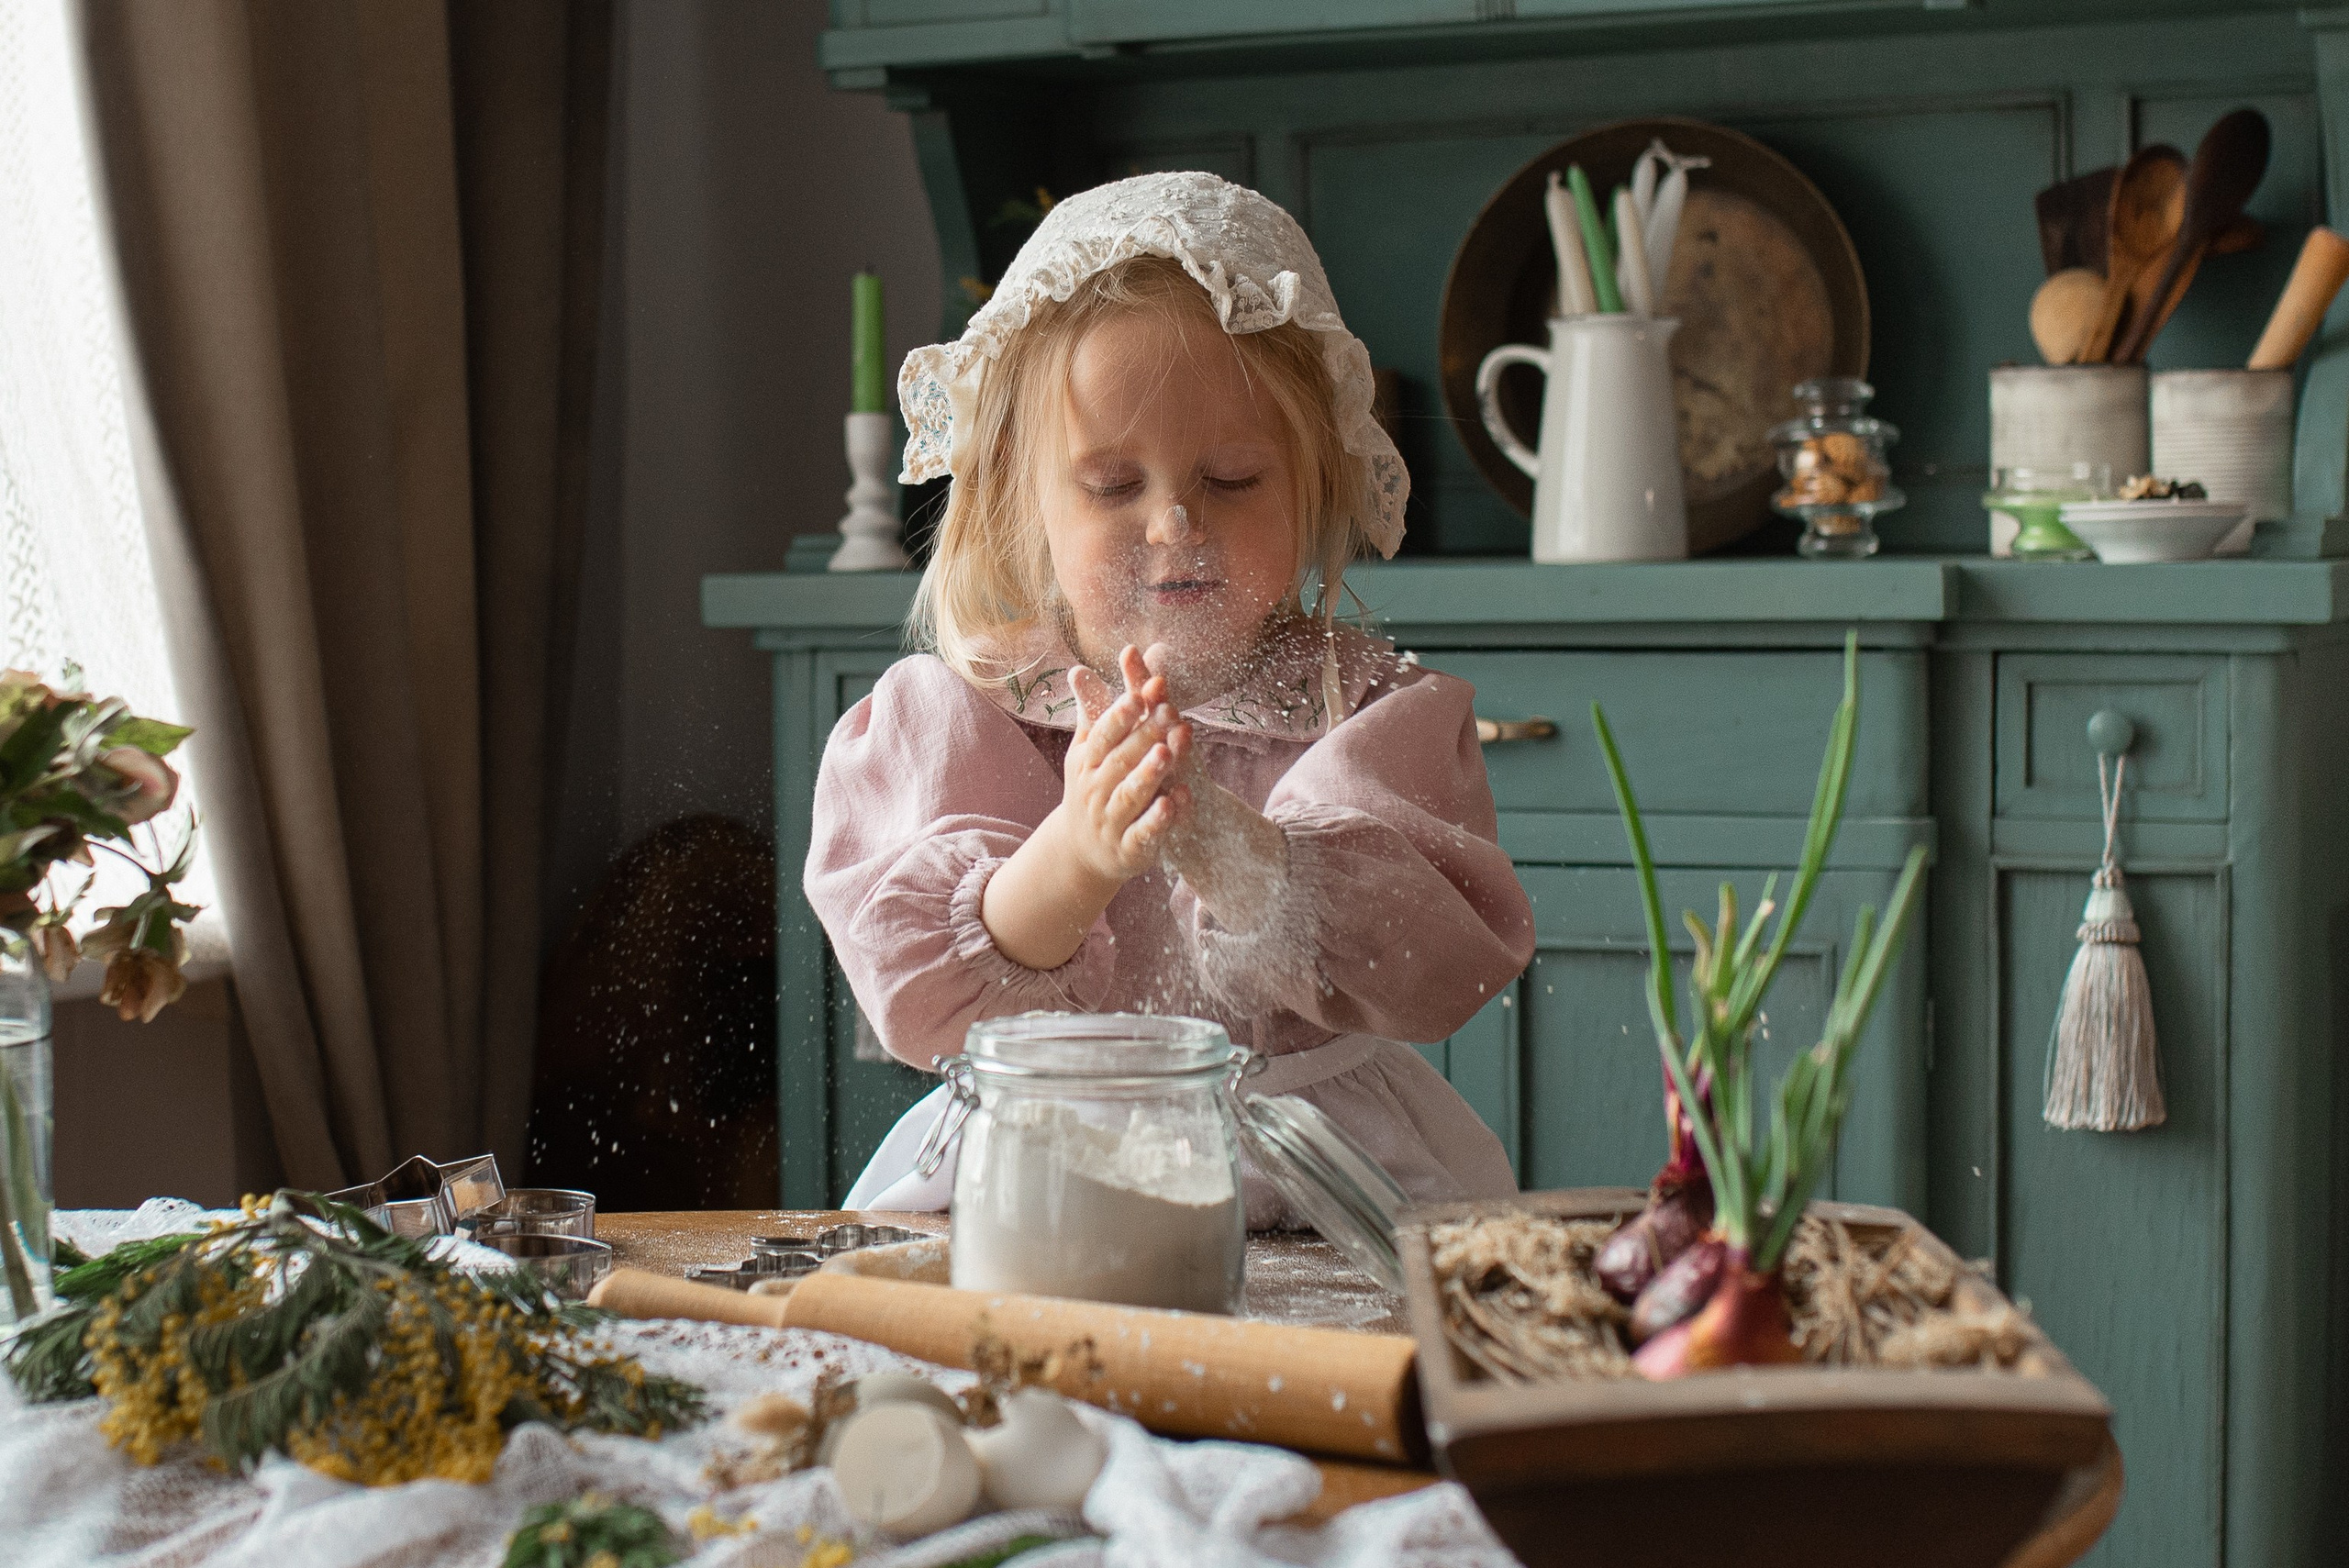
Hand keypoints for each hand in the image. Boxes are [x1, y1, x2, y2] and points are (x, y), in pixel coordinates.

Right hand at [1061, 646, 1191, 881]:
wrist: (1082, 852)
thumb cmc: (1092, 787)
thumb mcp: (1089, 750)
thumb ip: (1093, 710)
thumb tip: (1077, 667)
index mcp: (1086, 762)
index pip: (1101, 735)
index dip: (1119, 715)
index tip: (1139, 695)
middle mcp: (1094, 790)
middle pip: (1120, 761)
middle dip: (1144, 737)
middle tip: (1169, 713)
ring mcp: (1110, 821)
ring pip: (1129, 796)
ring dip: (1148, 774)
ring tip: (1167, 753)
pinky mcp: (1129, 848)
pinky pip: (1143, 833)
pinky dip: (1157, 819)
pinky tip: (1174, 802)